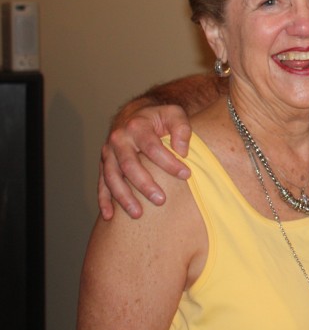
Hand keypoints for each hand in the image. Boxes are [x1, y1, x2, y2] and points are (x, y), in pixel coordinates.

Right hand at [97, 103, 193, 219]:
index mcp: (137, 126)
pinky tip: (109, 216)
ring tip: (138, 213)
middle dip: (144, 185)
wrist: (135, 115)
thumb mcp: (174, 114)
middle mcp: (119, 139)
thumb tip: (182, 150)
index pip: (152, 147)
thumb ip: (182, 128)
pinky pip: (102, 184)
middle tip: (161, 200)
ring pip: (112, 177)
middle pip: (129, 165)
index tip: (186, 174)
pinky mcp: (104, 164)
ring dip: (123, 197)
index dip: (169, 162)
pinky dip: (104, 200)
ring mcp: (108, 153)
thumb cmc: (159, 118)